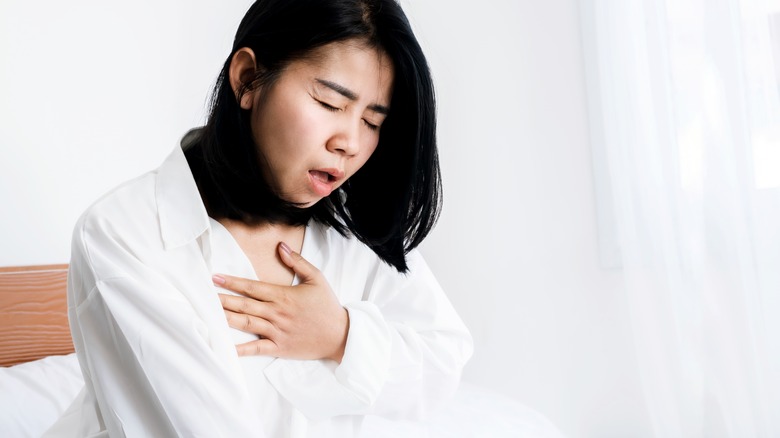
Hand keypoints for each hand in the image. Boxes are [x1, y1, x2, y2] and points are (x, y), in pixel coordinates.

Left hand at [214, 242, 348, 362]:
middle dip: (222, 299)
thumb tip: (280, 246)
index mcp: (283, 295)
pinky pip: (256, 349)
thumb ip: (297, 262)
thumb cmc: (327, 306)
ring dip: (226, 318)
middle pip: (244, 305)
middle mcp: (277, 313)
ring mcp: (277, 331)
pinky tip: (225, 347)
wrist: (340, 335)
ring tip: (208, 313)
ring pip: (246, 324)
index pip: (252, 287)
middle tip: (203, 295)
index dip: (232, 282)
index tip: (215, 277)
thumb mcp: (316, 278)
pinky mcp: (279, 347)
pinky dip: (240, 349)